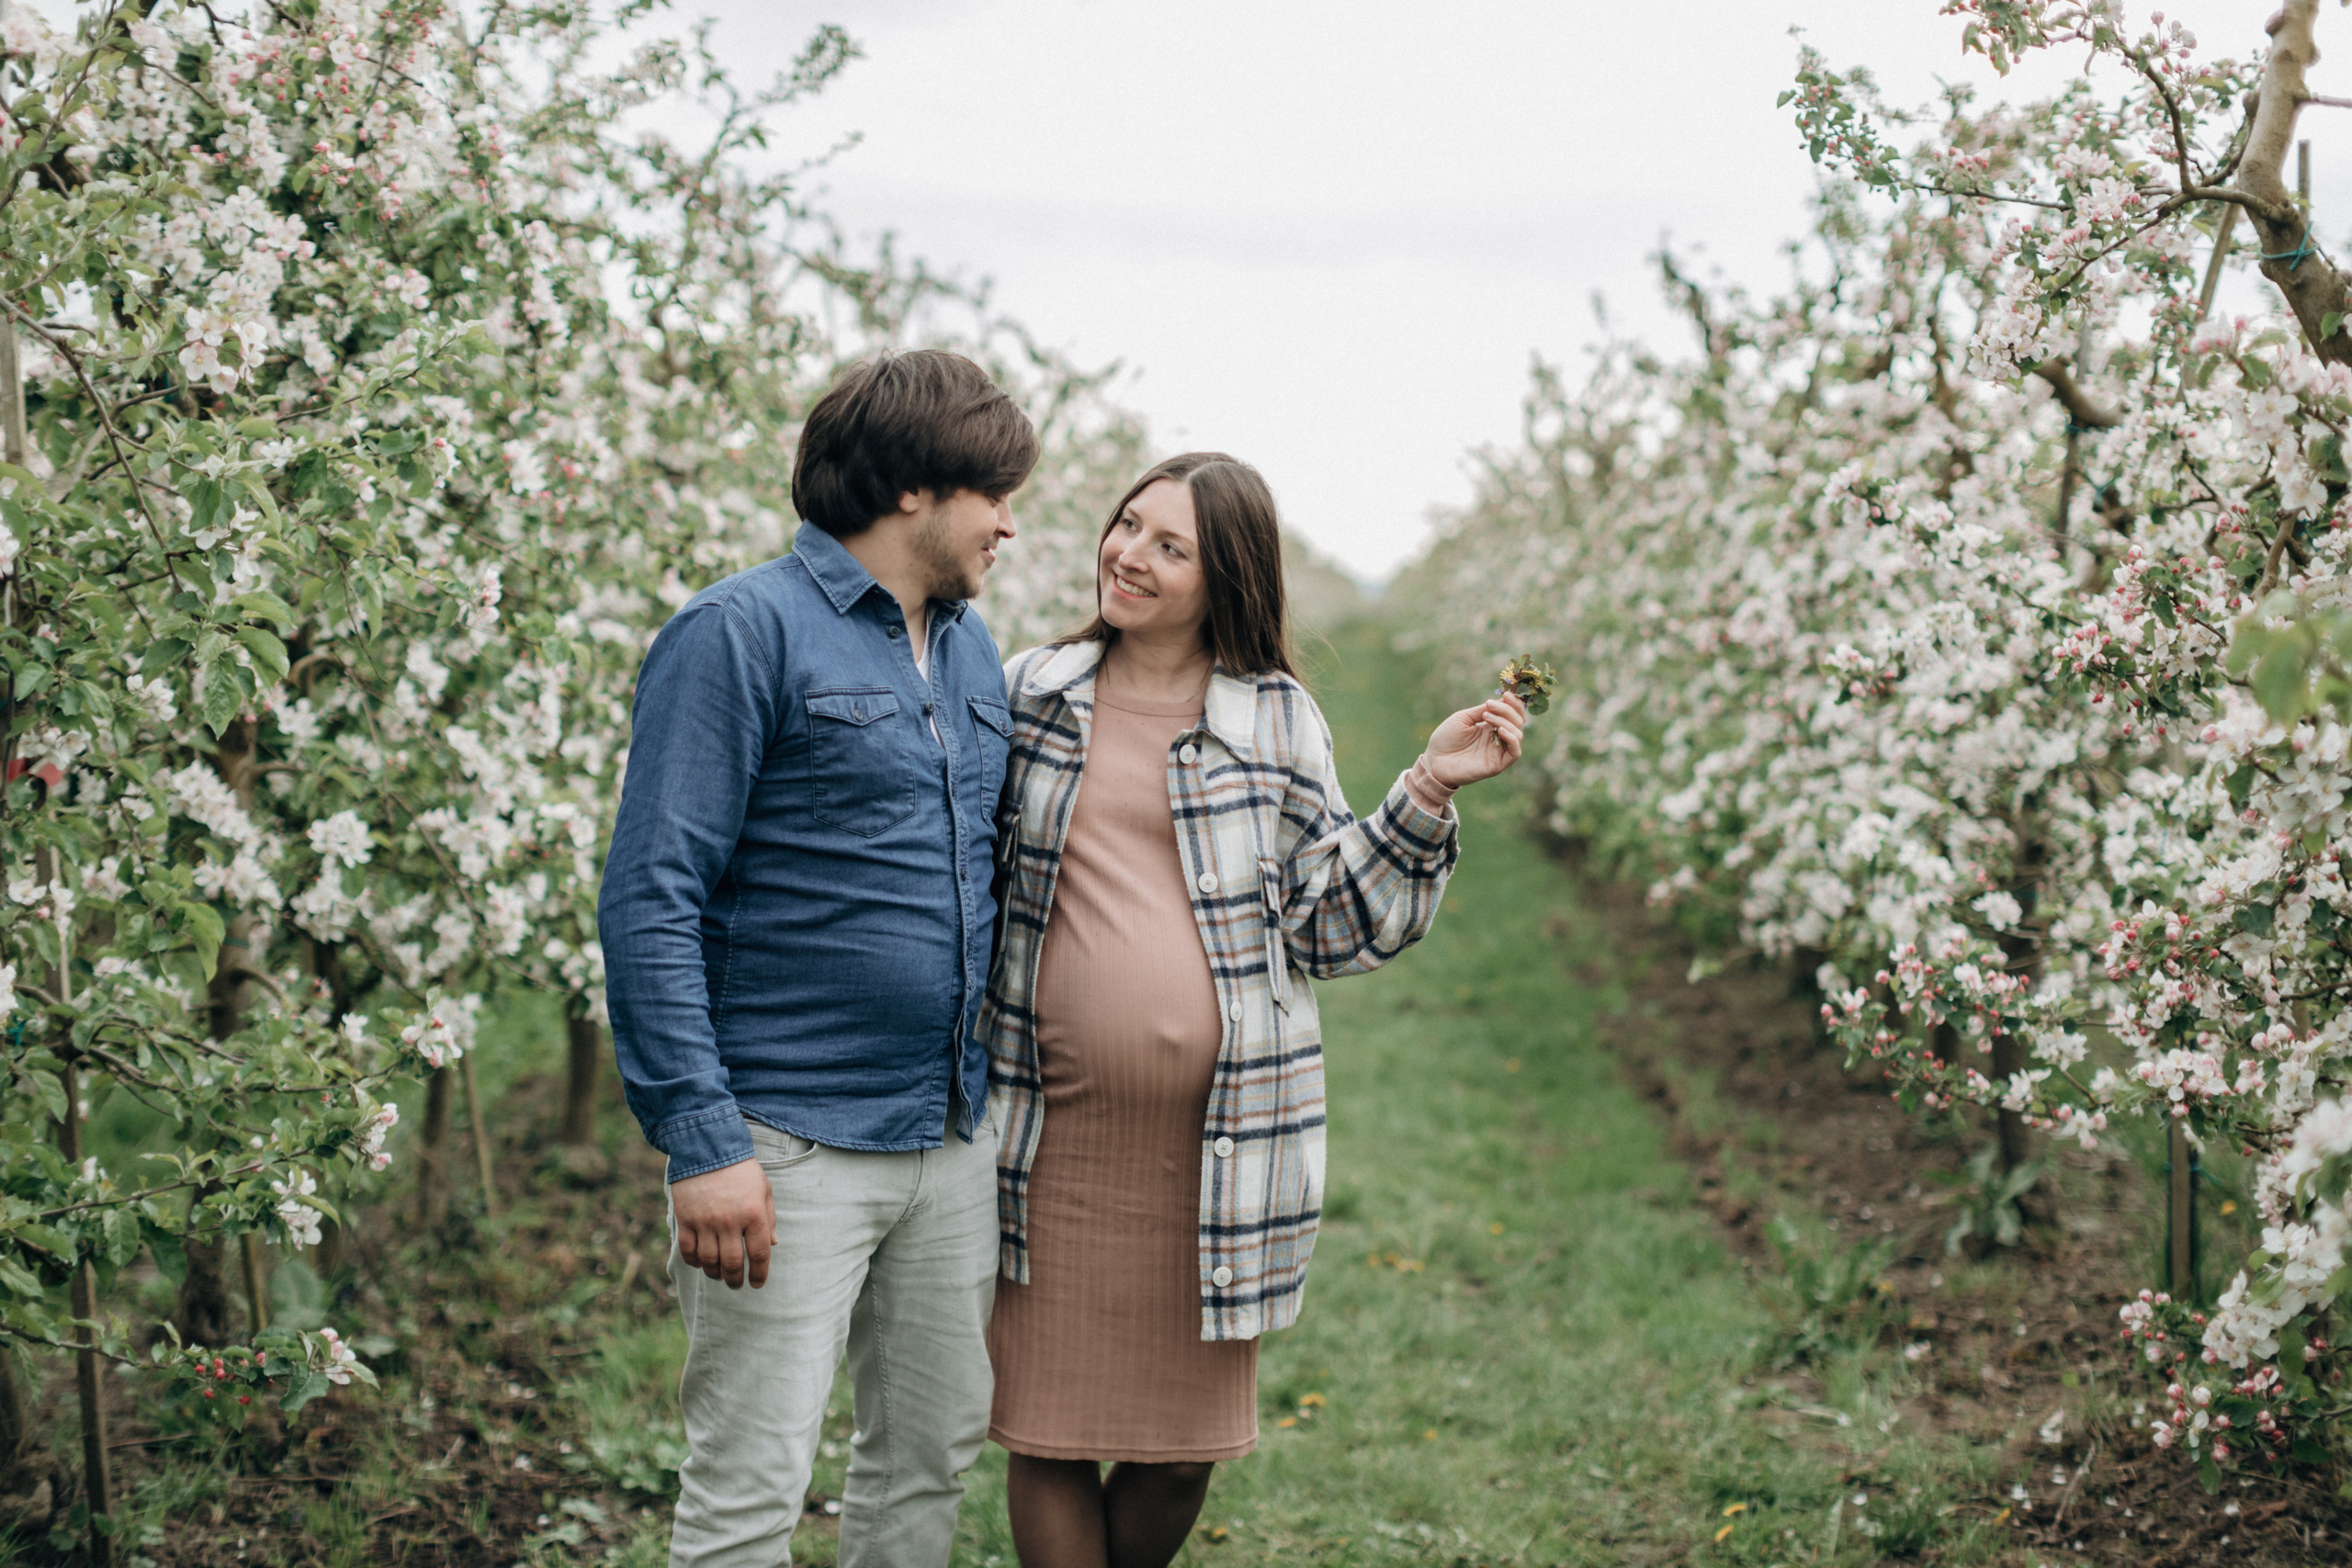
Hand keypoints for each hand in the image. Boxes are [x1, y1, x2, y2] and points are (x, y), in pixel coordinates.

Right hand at [670, 1158, 776, 1289]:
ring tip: (719, 1275)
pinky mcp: (685, 1218)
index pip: (759, 1254)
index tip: (757, 1283)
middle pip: (733, 1263)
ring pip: (709, 1261)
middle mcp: (730, 1221)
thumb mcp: (763, 1190)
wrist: (708, 1147)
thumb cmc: (741, 1170)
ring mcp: (706, 1221)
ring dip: (715, 1274)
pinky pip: (688, 1250)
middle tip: (737, 1285)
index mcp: (754, 1214)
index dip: (759, 1273)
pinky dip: (694, 1262)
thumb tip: (772, 1245)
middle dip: (736, 1280)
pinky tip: (701, 1262)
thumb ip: (768, 1218)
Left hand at [1424, 694, 1526, 789]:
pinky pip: (1515, 752)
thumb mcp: (1463, 718)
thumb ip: (1483, 710)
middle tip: (1490, 705)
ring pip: (1518, 734)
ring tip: (1486, 716)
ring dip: (1505, 721)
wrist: (1434, 761)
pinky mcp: (1498, 764)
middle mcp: (1498, 737)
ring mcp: (1499, 751)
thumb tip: (1503, 700)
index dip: (1514, 703)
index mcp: (1491, 726)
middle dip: (1508, 709)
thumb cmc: (1446, 739)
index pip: (1513, 713)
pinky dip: (1512, 739)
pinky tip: (1500, 730)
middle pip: (1518, 721)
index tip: (1506, 694)